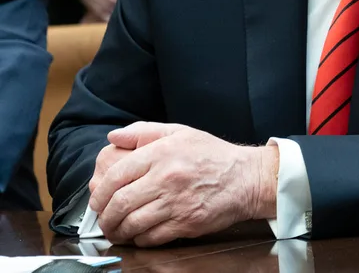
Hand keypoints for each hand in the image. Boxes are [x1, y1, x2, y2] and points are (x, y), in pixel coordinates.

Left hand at [89, 122, 277, 246]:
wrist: (248, 178)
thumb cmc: (214, 156)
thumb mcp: (181, 132)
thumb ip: (144, 132)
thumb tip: (114, 137)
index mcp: (162, 153)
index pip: (116, 176)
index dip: (99, 193)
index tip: (97, 201)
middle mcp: (167, 178)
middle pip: (120, 203)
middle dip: (105, 216)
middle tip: (104, 219)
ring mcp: (177, 202)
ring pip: (133, 223)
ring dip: (118, 231)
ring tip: (117, 230)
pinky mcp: (187, 223)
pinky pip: (152, 237)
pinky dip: (139, 239)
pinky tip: (139, 235)